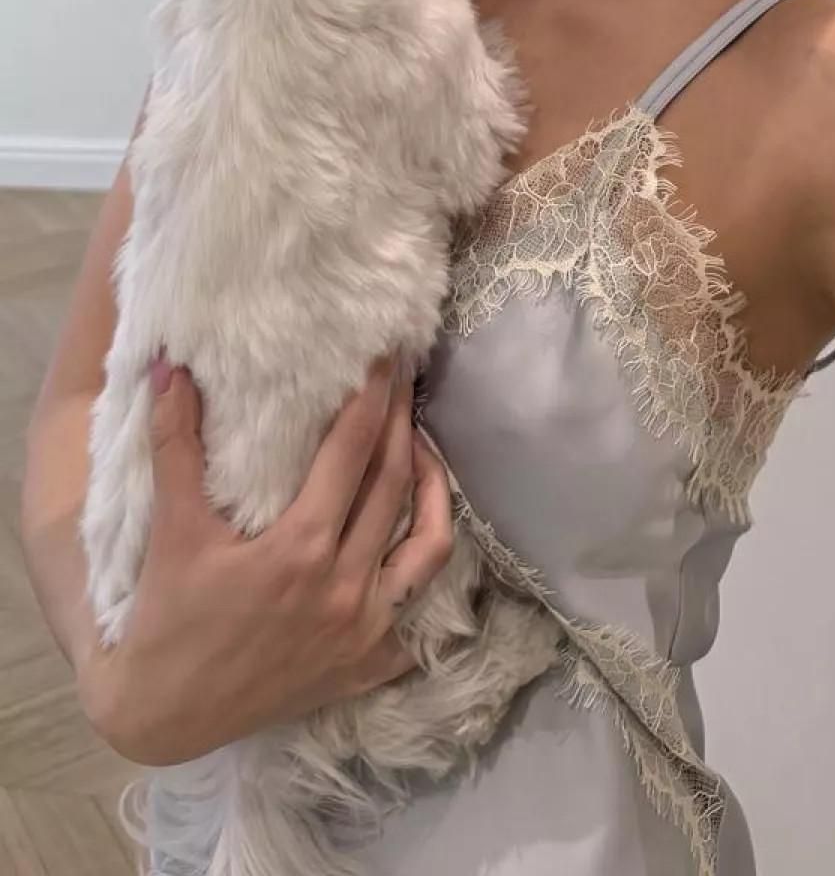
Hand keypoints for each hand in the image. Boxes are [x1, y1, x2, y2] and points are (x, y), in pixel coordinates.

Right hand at [79, 357, 453, 766]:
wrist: (162, 714)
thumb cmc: (167, 617)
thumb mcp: (172, 528)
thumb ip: (175, 443)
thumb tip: (172, 368)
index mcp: (299, 549)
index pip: (353, 451)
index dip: (374, 398)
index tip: (387, 357)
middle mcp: (344, 588)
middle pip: (394, 485)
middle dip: (403, 423)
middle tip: (406, 380)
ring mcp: (364, 632)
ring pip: (429, 546)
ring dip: (434, 489)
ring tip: (422, 450)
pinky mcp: (367, 667)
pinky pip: (420, 613)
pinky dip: (423, 572)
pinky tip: (416, 539)